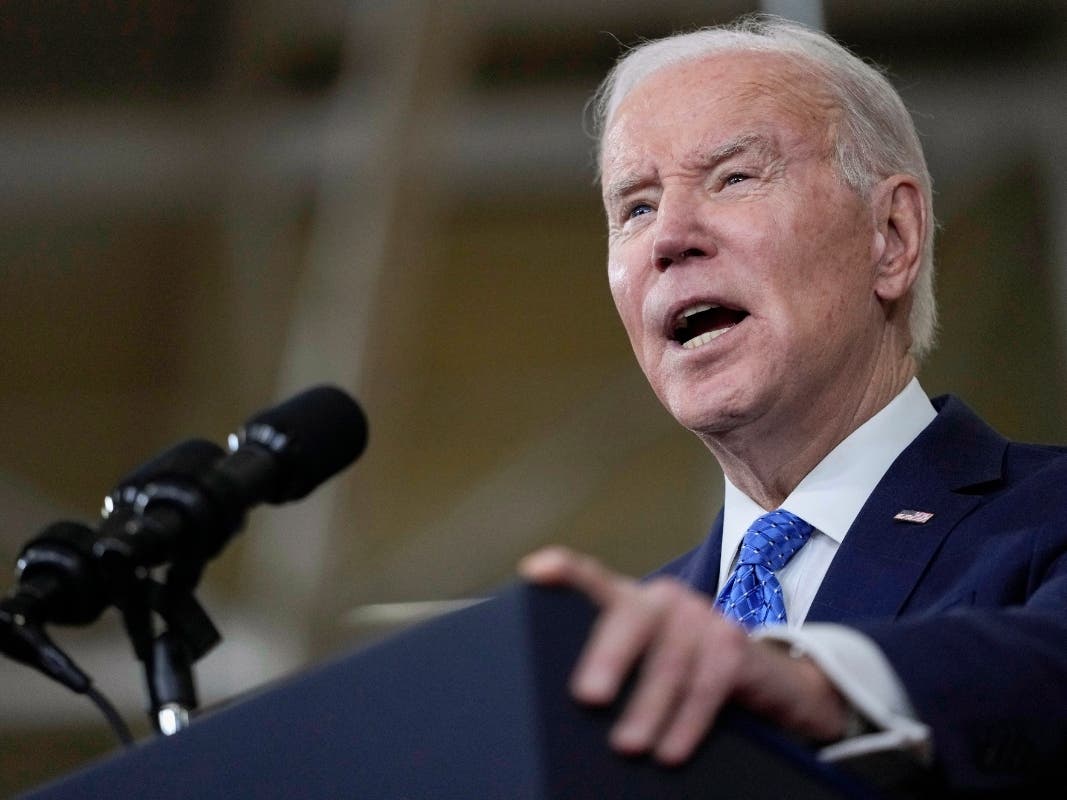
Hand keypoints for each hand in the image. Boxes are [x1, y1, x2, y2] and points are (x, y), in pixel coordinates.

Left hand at [518, 545, 849, 764]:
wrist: (770, 683)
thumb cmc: (688, 677)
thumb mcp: (646, 669)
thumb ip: (612, 675)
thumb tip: (570, 714)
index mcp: (631, 602)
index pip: (594, 580)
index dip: (568, 572)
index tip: (535, 572)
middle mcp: (664, 599)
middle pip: (631, 618)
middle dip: (608, 657)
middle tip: (587, 698)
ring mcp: (701, 616)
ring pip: (669, 661)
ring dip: (647, 707)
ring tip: (627, 746)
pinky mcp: (734, 642)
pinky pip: (707, 684)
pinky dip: (687, 721)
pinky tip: (671, 751)